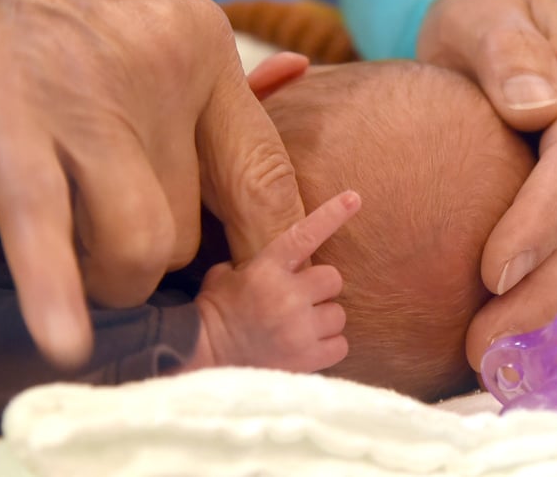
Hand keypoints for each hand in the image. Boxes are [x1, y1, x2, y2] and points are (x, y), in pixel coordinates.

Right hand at [0, 0, 305, 366]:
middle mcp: (162, 73)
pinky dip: (54, 287)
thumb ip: (198, 84)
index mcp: (203, 47)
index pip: (265, 173)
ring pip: (139, 243)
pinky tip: (65, 339)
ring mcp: (86, 97)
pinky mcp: (7, 116)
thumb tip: (257, 126)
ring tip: (81, 265)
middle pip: (191, 225)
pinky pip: (44, 220)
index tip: (259, 274)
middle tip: (122, 253)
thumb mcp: (153, 13)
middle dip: (159, 259)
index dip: (270, 240)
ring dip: (113, 277)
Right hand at [192, 191, 360, 371]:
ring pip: (338, 314)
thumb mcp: (224, 275)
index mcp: (267, 269)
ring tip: (301, 326)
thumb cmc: (214, 312)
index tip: (353, 198)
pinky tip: (308, 346)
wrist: (203, 356)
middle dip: (320, 288)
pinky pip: (340, 345)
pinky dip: (329, 346)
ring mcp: (299, 329)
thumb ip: (252, 263)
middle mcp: (288, 296)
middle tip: (303, 298)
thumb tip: (269, 258)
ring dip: (324, 318)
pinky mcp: (307, 358)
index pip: (305, 235)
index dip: (332, 215)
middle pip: (333, 278)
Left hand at [417, 0, 556, 368]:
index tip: (490, 272)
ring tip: (500, 368)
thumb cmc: (489, 32)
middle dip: (549, 294)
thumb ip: (506, 48)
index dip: (545, 220)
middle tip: (482, 344)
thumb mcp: (486, 12)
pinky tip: (541, 368)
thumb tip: (535, 107)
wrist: (513, 54)